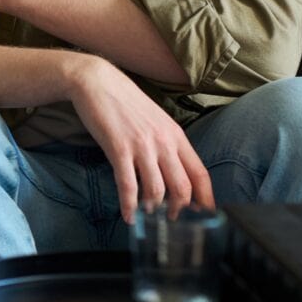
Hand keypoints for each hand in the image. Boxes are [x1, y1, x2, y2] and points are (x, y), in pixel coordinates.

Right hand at [67, 56, 213, 222]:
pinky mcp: (119, 148)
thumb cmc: (123, 101)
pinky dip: (129, 205)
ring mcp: (142, 145)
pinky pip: (128, 184)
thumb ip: (165, 142)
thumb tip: (170, 170)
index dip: (205, 199)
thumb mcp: (154, 119)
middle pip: (182, 186)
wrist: (96, 81)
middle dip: (179, 210)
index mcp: (175, 134)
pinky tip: (128, 215)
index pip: (200, 173)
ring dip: (153, 209)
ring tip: (146, 215)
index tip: (204, 215)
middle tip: (171, 220)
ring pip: (157, 189)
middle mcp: (163, 141)